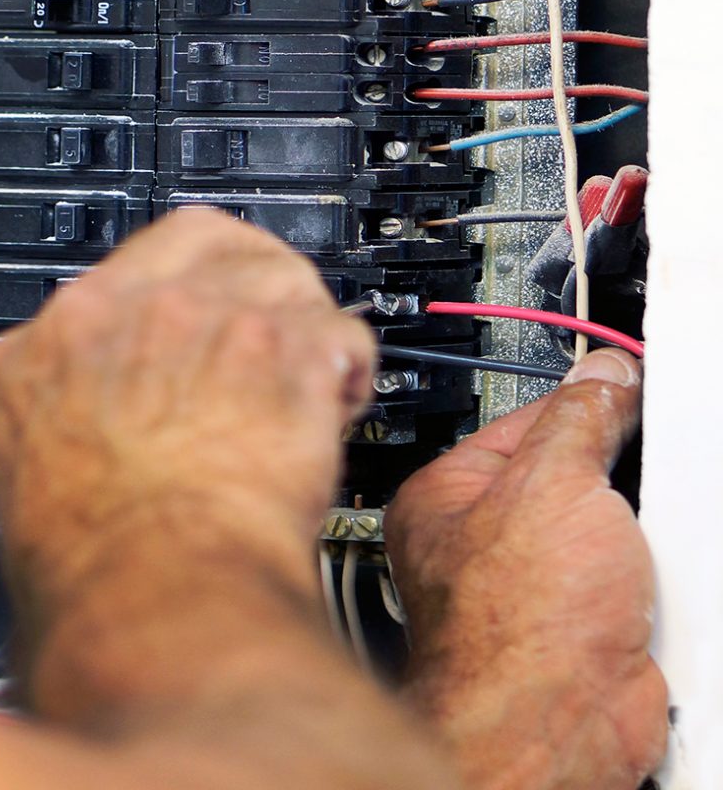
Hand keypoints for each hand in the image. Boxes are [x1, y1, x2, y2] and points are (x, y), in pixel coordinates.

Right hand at [0, 208, 374, 720]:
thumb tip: (98, 426)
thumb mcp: (31, 471)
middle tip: (266, 332)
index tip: (195, 320)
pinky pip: (341, 330)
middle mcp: (131, 310)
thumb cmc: (95, 573)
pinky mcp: (285, 346)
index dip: (174, 294)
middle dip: (247, 282)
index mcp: (52, 342)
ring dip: (303, 325)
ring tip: (309, 380)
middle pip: (211, 244)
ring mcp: (211, 319)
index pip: (121, 267)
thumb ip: (68, 413)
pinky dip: (350, 369)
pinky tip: (338, 408)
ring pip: (283, 277)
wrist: (156, 601)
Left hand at [383, 348, 666, 789]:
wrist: (557, 729)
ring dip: (640, 535)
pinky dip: (656, 584)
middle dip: (614, 475)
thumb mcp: (554, 480)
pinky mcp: (587, 634)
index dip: (579, 398)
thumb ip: (581, 417)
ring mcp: (538, 592)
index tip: (622, 382)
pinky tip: (655, 585)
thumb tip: (603, 378)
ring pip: (610, 531)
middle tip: (637, 469)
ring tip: (640, 545)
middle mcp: (484, 544)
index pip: (523, 418)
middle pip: (571, 474)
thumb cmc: (517, 624)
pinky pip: (635, 584)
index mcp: (450, 495)